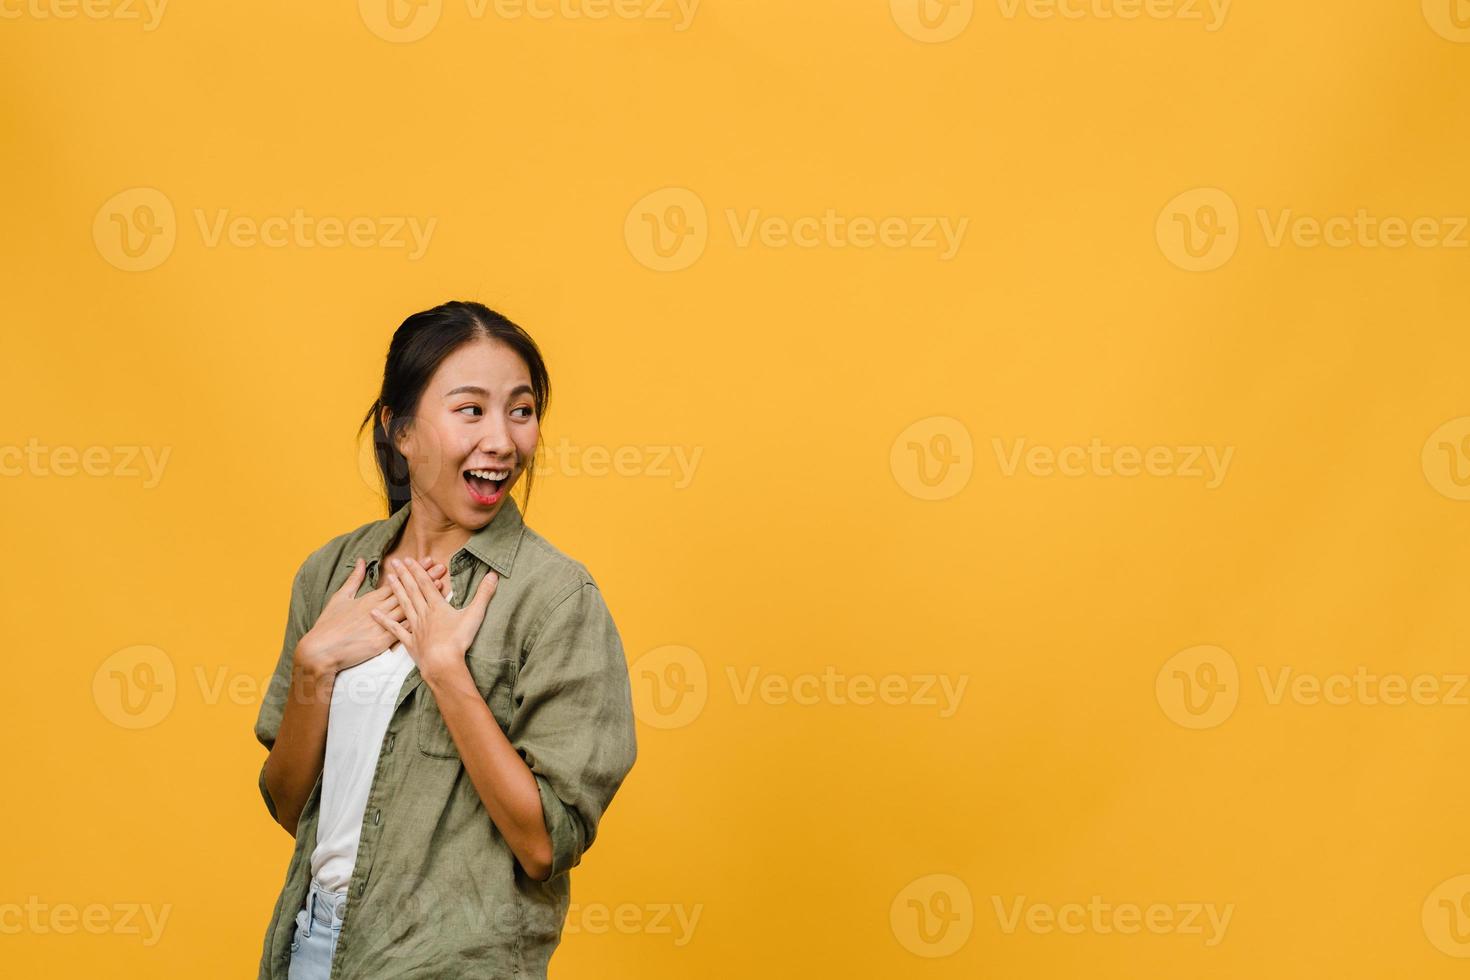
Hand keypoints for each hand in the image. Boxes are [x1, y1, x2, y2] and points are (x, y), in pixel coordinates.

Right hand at [297, 556, 451, 675]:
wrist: (320, 650)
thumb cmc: (328, 624)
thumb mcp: (340, 597)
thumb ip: (354, 579)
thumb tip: (363, 561)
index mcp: (370, 599)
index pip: (397, 581)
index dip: (413, 571)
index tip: (427, 561)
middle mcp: (378, 609)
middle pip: (407, 591)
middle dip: (425, 579)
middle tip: (442, 567)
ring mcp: (381, 625)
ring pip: (408, 607)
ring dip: (425, 596)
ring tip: (442, 585)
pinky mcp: (381, 641)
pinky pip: (403, 629)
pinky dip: (417, 620)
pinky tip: (431, 615)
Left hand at [373, 557, 498, 681]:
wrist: (443, 664)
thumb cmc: (459, 640)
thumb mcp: (475, 615)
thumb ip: (484, 594)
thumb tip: (494, 575)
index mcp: (437, 606)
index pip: (425, 584)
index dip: (417, 571)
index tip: (408, 559)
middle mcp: (423, 613)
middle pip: (412, 591)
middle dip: (404, 575)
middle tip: (394, 562)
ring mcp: (414, 627)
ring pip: (403, 605)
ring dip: (395, 591)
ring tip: (388, 578)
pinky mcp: (410, 642)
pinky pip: (394, 629)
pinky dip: (384, 620)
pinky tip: (373, 612)